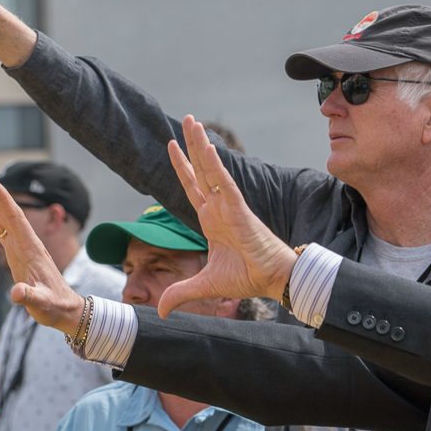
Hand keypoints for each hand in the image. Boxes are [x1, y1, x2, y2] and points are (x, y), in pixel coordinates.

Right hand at [0, 167, 84, 334]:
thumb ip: (29, 297)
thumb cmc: (54, 305)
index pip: (14, 217)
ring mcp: (20, 244)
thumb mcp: (41, 304)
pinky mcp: (16, 251)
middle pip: (5, 209)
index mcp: (31, 248)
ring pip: (0, 216)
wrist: (64, 308)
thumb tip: (16, 293)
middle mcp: (26, 241)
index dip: (1, 198)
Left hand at [160, 116, 297, 317]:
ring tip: (192, 121)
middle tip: (185, 120)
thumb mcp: (204, 286)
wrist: (272, 281)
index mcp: (211, 219)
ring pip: (212, 169)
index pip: (191, 187)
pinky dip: (217, 167)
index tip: (171, 146)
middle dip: (191, 145)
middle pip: (200, 169)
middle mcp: (219, 207)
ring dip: (201, 145)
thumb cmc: (247, 277)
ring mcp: (229, 206)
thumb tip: (158, 310)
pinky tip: (208, 148)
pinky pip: (226, 184)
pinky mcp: (240, 211)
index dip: (181, 167)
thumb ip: (180, 293)